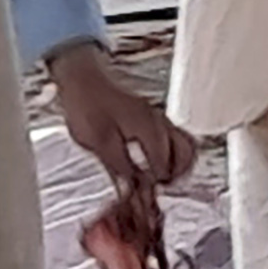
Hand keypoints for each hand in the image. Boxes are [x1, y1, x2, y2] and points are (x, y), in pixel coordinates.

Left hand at [40, 43, 195, 193]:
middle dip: (176, 174)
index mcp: (147, 128)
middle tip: (159, 185)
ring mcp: (156, 117)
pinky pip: (174, 135)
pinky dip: (172, 151)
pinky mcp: (150, 115)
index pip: (164, 164)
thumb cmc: (86, 104)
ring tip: (161, 175)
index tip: (147, 191)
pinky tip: (155, 158)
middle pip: (186, 152)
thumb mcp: (97, 141)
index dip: (156, 181)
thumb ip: (119, 166)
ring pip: (184, 143)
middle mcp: (158, 122)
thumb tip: (132, 187)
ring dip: (178, 163)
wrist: (81, 77)